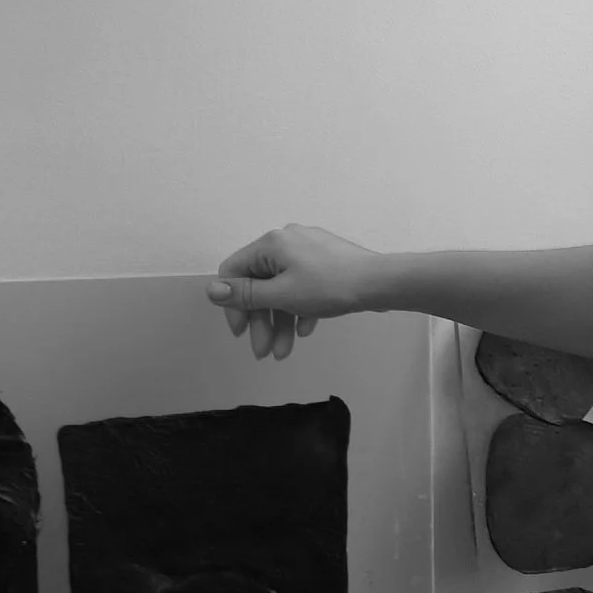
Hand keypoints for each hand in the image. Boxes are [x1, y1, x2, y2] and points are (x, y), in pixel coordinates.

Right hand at [207, 225, 381, 359]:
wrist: (382, 282)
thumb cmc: (331, 286)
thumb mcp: (282, 295)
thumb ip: (245, 294)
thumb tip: (211, 289)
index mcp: (272, 243)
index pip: (235, 271)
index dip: (233, 304)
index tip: (241, 332)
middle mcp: (288, 241)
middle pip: (260, 284)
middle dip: (261, 321)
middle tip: (263, 352)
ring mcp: (309, 250)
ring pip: (283, 289)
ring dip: (280, 321)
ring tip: (285, 352)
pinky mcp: (327, 261)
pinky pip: (303, 286)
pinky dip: (300, 309)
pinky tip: (307, 330)